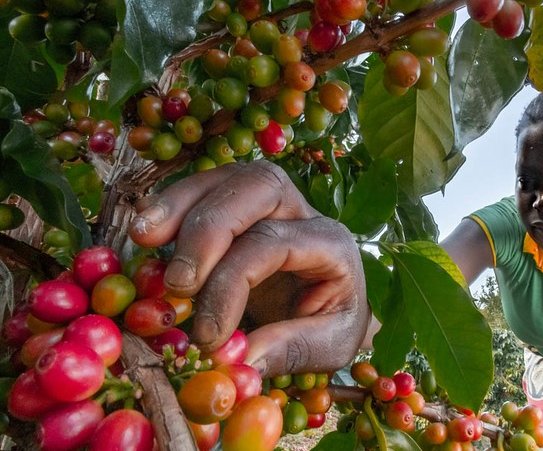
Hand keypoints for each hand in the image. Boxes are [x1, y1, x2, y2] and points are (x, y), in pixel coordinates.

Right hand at [128, 161, 369, 375]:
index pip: (274, 245)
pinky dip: (172, 203)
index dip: (231, 285)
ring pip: (229, 177)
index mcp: (332, 244)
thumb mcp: (331, 346)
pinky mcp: (241, 205)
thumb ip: (291, 350)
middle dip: (208, 229)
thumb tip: (239, 359)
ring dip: (180, 203)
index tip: (207, 335)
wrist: (340, 307)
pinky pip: (207, 187)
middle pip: (258, 187)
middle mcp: (303, 211)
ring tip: (144, 236)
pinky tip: (146, 227)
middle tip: (178, 282)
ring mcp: (272, 200)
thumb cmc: (335, 325)